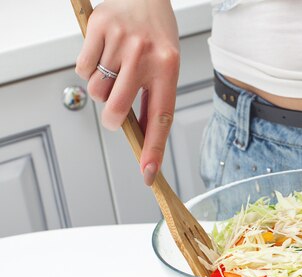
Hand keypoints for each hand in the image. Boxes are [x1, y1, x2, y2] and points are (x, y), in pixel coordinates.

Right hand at [75, 0, 179, 185]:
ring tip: (114, 68)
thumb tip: (139, 134)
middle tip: (113, 114)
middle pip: (116, 110)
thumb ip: (153, 97)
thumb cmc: (156, 35)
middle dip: (111, 119)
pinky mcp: (99, 28)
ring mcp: (121, 42)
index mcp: (168, 68)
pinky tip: (103, 53)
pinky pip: (82, 68)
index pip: (161, 118)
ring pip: (97, 90)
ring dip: (101, 88)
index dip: (153, 149)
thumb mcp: (166, 65)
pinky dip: (88, 67)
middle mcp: (145, 56)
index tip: (148, 173)